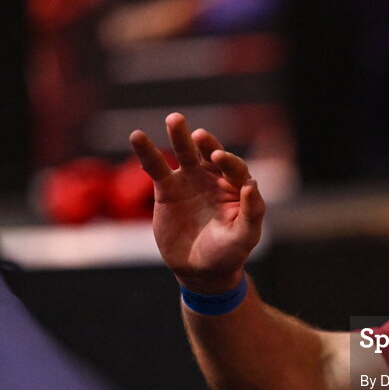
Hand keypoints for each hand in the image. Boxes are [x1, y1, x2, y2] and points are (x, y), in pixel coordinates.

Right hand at [130, 113, 264, 293]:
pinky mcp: (167, 189)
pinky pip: (156, 167)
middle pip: (210, 153)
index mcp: (236, 188)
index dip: (228, 161)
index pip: (234, 168)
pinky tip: (137, 137)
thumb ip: (251, 211)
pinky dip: (147, 152)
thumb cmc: (228, 253)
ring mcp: (190, 181)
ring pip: (185, 153)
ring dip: (179, 135)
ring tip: (174, 119)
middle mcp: (214, 178)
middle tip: (198, 136)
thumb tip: (251, 184)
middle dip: (206, 142)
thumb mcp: (244, 237)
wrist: (199, 270)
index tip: (218, 158)